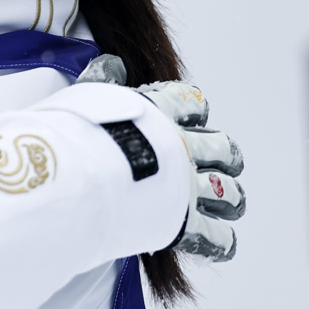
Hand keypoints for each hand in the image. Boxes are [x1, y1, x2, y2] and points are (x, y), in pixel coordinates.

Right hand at [78, 57, 246, 261]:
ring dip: (231, 199)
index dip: (195, 110)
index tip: (192, 116)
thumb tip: (112, 63)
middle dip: (226, 157)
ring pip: (228, 192)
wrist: (80, 173)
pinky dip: (221, 243)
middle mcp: (182, 148)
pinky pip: (216, 237)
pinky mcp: (184, 223)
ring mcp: (187, 187)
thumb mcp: (87, 95)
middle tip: (221, 164)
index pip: (191, 103)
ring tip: (230, 206)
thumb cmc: (78, 132)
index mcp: (162, 114)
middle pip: (223, 148)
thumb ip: (103, 81)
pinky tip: (221, 245)